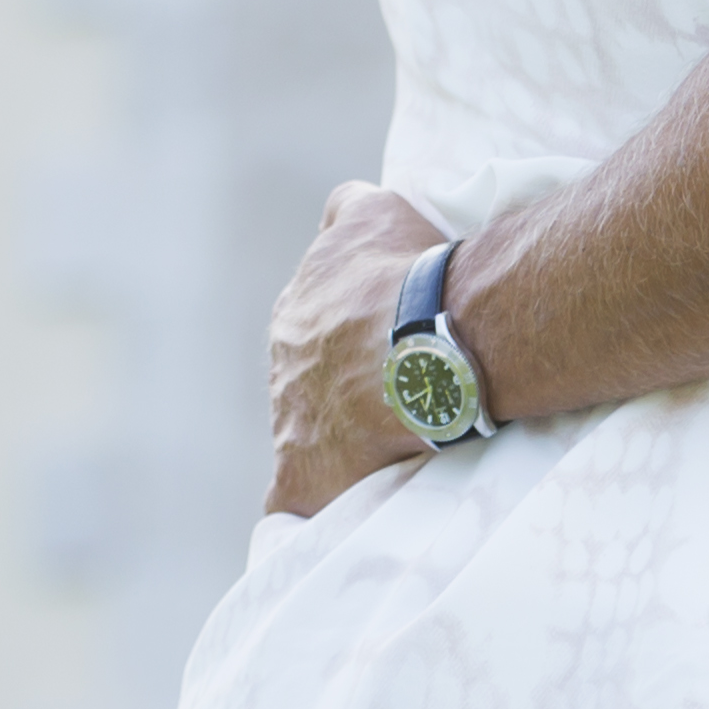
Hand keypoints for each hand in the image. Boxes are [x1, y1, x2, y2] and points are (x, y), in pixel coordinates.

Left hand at [263, 180, 443, 516]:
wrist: (427, 343)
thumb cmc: (409, 274)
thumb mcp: (377, 211)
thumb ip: (350, 208)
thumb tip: (341, 207)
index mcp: (296, 310)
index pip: (315, 325)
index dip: (353, 337)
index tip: (388, 344)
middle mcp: (281, 363)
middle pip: (307, 380)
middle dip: (341, 388)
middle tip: (397, 395)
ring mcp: (287, 420)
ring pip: (305, 433)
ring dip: (338, 439)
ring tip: (391, 445)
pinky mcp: (300, 474)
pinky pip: (292, 496)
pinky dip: (312, 498)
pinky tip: (338, 502)